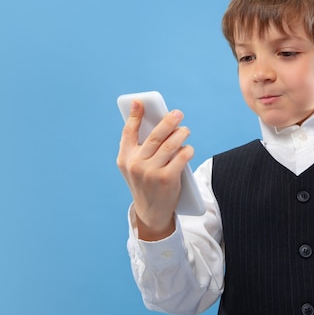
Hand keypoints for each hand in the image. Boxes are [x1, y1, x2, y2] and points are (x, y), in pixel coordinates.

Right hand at [116, 100, 193, 239]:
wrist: (151, 213)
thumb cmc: (146, 183)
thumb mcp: (135, 166)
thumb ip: (140, 147)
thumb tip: (154, 121)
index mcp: (125, 159)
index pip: (128, 132)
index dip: (134, 115)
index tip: (140, 101)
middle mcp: (135, 164)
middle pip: (154, 136)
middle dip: (167, 122)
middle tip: (177, 113)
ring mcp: (150, 172)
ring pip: (169, 145)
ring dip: (180, 134)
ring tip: (185, 130)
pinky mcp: (166, 179)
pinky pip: (181, 158)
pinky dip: (187, 151)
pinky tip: (188, 149)